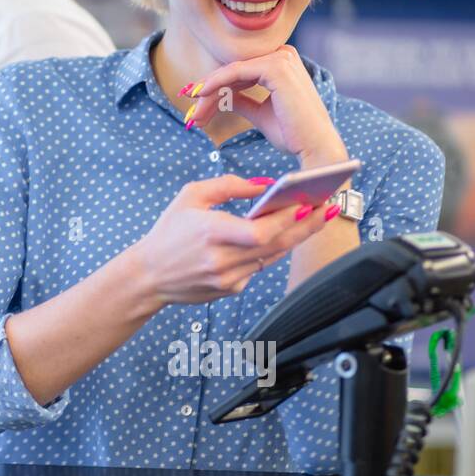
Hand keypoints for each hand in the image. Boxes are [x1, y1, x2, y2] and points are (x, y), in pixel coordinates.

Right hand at [133, 174, 334, 311]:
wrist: (148, 275)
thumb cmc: (168, 232)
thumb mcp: (190, 196)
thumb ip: (227, 186)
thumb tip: (263, 185)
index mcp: (210, 233)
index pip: (260, 231)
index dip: (286, 220)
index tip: (307, 203)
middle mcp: (221, 259)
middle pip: (275, 245)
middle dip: (304, 226)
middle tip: (326, 210)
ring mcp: (228, 279)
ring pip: (272, 257)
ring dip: (293, 238)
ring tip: (313, 218)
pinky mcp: (231, 290)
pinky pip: (258, 268)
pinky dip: (269, 252)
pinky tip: (278, 237)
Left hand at [183, 44, 345, 164]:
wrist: (315, 148)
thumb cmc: (293, 135)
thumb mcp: (261, 114)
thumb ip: (242, 100)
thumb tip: (222, 96)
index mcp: (282, 63)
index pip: (240, 71)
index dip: (215, 86)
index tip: (193, 101)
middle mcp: (283, 55)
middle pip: (233, 70)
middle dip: (208, 92)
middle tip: (189, 111)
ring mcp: (281, 58)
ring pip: (230, 72)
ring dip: (207, 93)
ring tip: (193, 114)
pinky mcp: (276, 67)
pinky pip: (234, 72)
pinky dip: (214, 84)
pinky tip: (199, 96)